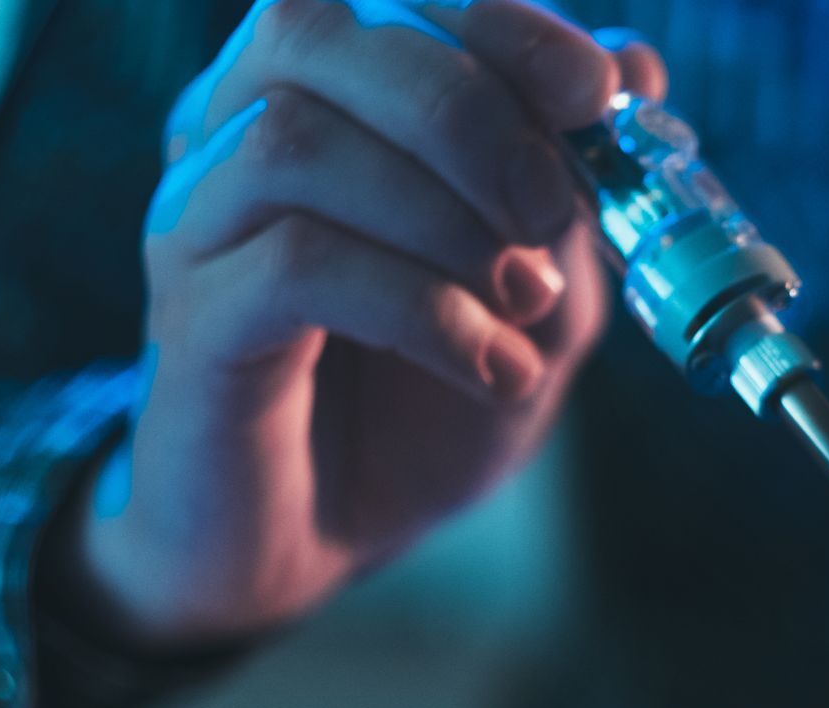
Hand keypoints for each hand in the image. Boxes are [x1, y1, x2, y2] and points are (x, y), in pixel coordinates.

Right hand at [71, 0, 666, 645]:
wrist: (328, 536)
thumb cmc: (425, 396)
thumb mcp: (541, 286)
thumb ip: (578, 181)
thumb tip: (637, 61)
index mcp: (318, 94)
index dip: (499, 21)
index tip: (599, 92)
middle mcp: (231, 133)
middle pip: (319, 34)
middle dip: (472, 113)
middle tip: (555, 215)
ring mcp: (196, 224)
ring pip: (297, 144)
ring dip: (447, 221)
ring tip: (528, 306)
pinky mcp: (191, 323)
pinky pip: (296, 266)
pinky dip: (425, 311)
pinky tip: (493, 367)